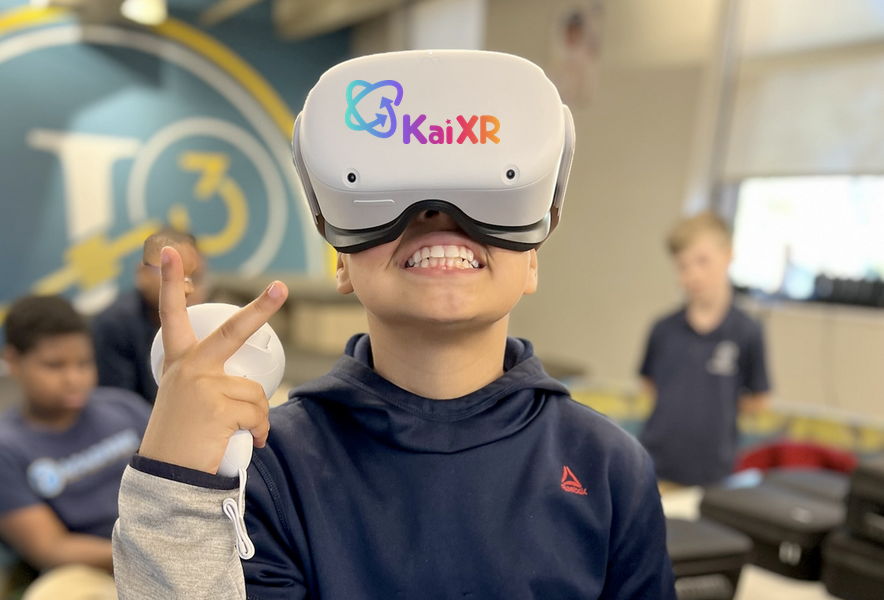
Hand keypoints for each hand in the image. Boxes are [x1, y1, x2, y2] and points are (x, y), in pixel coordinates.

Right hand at [138, 246, 288, 473]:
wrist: (165, 477)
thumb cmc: (182, 438)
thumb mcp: (189, 400)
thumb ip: (215, 382)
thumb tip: (259, 395)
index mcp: (178, 360)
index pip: (171, 314)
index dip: (170, 281)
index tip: (168, 250)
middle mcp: (188, 366)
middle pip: (233, 331)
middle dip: (261, 308)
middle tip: (281, 287)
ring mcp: (202, 384)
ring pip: (255, 392)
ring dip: (257, 417)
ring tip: (240, 432)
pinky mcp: (217, 406)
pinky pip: (257, 413)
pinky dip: (259, 431)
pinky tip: (248, 442)